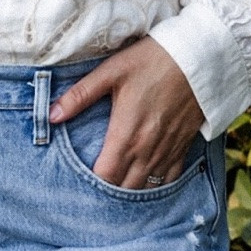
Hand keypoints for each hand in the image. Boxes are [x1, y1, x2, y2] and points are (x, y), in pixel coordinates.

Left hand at [48, 36, 205, 189]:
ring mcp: (167, 150)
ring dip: (131, 192)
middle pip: (125, 188)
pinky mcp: (183, 146)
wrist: (199, 57)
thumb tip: (51, 115)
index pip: (104, 177)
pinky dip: (156, 186)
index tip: (78, 183)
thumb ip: (80, 95)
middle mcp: (147, 150)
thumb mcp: (111, 71)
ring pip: (147, 187)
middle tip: (93, 191)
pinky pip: (170, 178)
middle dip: (108, 193)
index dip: (90, 185)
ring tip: (116, 192)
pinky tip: (146, 184)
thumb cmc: (152, 61)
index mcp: (126, 135)